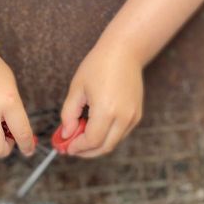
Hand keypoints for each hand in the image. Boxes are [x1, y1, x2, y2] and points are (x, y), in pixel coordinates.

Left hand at [59, 41, 143, 157]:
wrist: (124, 51)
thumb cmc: (98, 65)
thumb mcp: (77, 88)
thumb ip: (69, 114)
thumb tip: (66, 134)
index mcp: (107, 110)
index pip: (91, 141)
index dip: (77, 147)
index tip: (66, 147)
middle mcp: (123, 117)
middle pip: (104, 147)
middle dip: (86, 152)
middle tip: (71, 148)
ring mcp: (133, 116)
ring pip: (113, 142)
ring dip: (96, 145)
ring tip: (80, 135)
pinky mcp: (137, 114)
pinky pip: (121, 133)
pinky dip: (107, 136)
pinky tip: (94, 127)